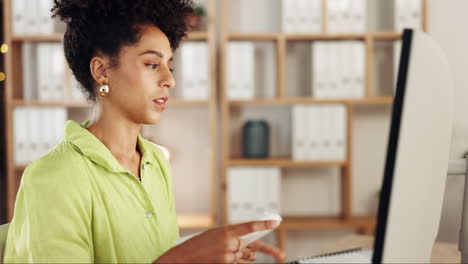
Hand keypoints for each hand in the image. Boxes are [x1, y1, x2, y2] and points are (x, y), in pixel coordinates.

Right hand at [154, 220, 279, 262]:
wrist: (182, 257)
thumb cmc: (197, 245)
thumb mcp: (215, 235)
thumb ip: (232, 237)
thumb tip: (249, 247)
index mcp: (226, 230)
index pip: (249, 226)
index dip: (264, 225)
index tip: (276, 222)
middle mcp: (229, 242)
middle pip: (251, 247)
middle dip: (250, 250)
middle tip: (271, 253)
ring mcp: (228, 256)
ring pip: (246, 258)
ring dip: (241, 257)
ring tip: (224, 254)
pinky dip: (234, 263)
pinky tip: (222, 259)